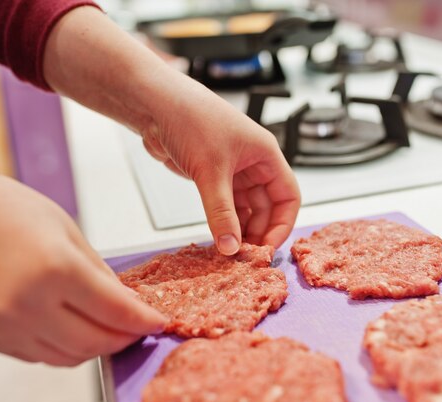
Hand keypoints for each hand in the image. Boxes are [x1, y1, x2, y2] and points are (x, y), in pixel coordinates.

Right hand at [0, 163, 166, 365]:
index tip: (158, 321)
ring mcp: (6, 327)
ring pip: (70, 357)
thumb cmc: (2, 211)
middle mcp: (29, 305)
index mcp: (55, 269)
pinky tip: (74, 328)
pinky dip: (66, 348)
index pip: (116, 311)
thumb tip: (124, 301)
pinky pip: (42, 356)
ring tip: (110, 328)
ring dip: (97, 347)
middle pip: (96, 342)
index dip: (144, 320)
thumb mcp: (65, 228)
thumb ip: (98, 270)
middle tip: (139, 327)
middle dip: (126, 338)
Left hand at [43, 7, 300, 255]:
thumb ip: (221, 213)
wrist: (154, 105)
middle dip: (259, 232)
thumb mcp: (211, 171)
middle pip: (267, 207)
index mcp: (264, 154)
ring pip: (245, 209)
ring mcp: (232, 171)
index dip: (282, 224)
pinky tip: (219, 239)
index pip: (287, 196)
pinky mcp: (211, 176)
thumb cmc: (190, 119)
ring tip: (230, 252)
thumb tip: (230, 247)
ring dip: (240, 230)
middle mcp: (252, 163)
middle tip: (244, 257)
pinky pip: (225, 206)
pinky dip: (224, 223)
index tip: (267, 249)